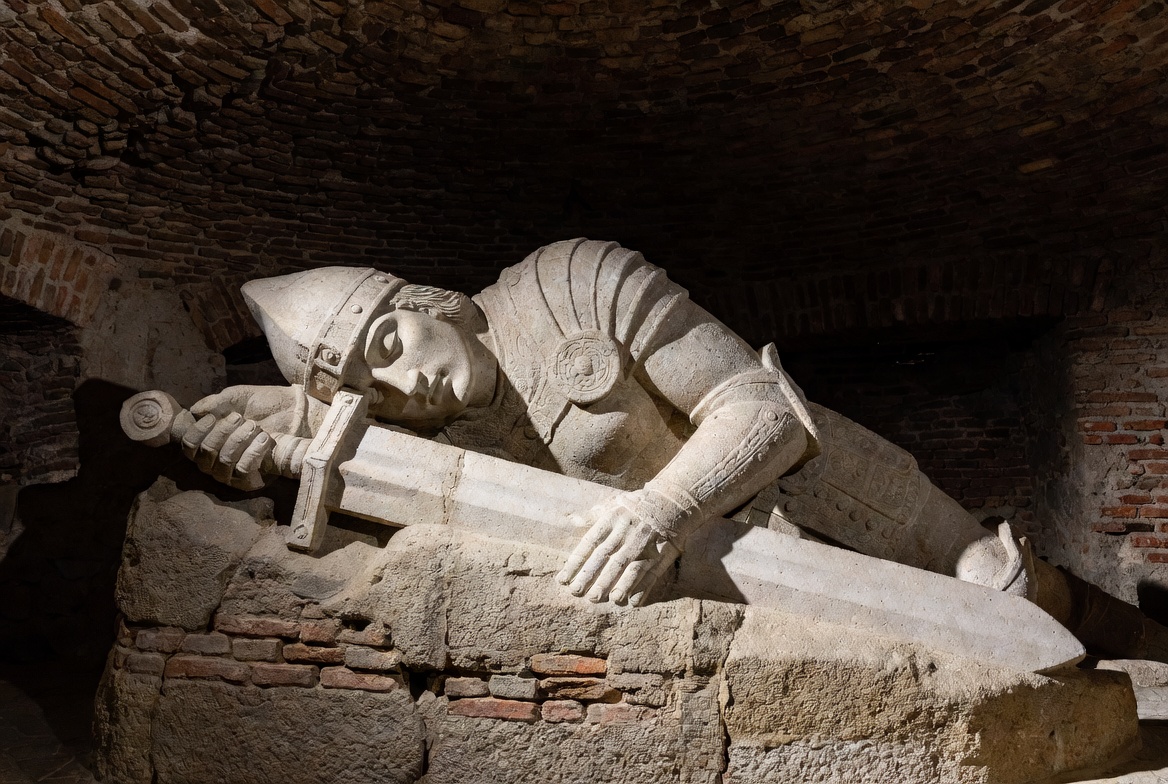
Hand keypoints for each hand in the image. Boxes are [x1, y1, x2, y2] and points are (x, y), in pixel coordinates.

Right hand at [182, 400, 273, 490]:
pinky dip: (253, 451)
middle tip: (240, 418)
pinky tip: (264, 439)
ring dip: (240, 439)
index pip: (189, 444)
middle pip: (206, 451)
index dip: (197, 431)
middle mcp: (213, 461)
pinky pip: (243, 470)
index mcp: (206, 441)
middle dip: (223, 431)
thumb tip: (195, 411)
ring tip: (255, 426)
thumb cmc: (260, 405)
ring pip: (224, 460)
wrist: (293, 413)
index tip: (213, 417)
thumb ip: (215, 402)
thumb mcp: (236, 397)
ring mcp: (230, 473)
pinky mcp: (248, 480)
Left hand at [556, 493, 681, 605]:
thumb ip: (593, 515)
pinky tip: (632, 602)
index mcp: (613, 520)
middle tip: (578, 592)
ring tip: (605, 599)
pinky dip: (642, 589)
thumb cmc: (637, 505)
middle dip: (592, 576)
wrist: (673, 501)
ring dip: (618, 584)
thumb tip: (573, 521)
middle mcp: (627, 533)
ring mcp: (645, 545)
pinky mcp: (661, 555)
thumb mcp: (614, 504)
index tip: (563, 580)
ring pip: (629, 567)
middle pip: (607, 557)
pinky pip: (651, 574)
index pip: (590, 543)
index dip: (576, 562)